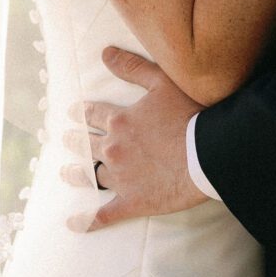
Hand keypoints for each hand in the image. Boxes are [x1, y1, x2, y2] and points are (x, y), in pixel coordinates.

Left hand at [61, 47, 205, 229]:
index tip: (73, 113)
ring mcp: (121, 178)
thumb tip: (105, 53)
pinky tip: (73, 223)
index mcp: (120, 121)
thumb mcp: (163, 82)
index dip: (81, 113)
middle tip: (66, 140)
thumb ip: (132, 67)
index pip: (92, 114)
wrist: (209, 154)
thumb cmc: (191, 115)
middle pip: (87, 144)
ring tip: (66, 173)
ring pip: (90, 175)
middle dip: (75, 141)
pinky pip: (103, 214)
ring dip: (76, 174)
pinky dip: (86, 220)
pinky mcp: (131, 202)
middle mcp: (114, 149)